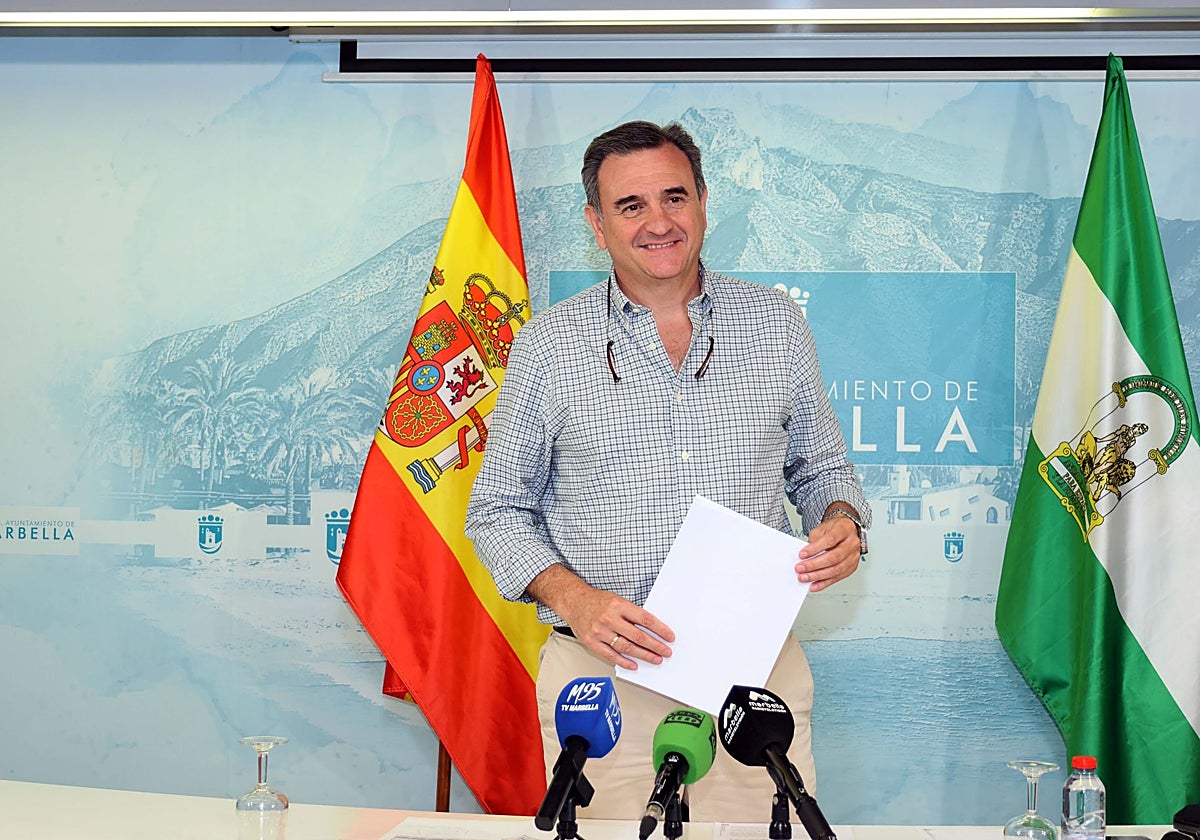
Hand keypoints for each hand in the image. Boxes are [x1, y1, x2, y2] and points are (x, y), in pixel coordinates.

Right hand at [558, 587, 674, 670]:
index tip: (669, 637)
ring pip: (626, 647)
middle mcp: (609, 618)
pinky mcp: (592, 642)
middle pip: (638, 636)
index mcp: (619, 605)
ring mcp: (600, 631)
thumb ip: (632, 613)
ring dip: (643, 655)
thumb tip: (651, 629)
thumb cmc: (597, 600)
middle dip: (655, 646)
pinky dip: (624, 661)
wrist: (573, 601)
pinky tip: (634, 664)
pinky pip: (611, 655)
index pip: (645, 619)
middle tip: (666, 652)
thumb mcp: (617, 600)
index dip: (660, 629)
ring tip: (655, 659)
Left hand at [795, 514, 862, 591]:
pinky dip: (824, 583)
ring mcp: (854, 556)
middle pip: (834, 557)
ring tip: (805, 578)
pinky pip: (838, 577)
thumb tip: (804, 557)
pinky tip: (814, 585)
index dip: (815, 549)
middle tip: (800, 568)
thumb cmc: (834, 529)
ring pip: (836, 570)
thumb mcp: (822, 528)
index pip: (830, 540)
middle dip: (814, 565)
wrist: (847, 530)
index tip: (801, 555)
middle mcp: (852, 543)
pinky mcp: (852, 567)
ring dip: (818, 576)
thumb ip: (814, 541)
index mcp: (845, 529)